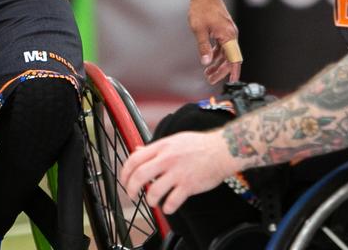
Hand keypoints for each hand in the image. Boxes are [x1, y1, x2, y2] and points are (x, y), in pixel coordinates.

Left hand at [120, 130, 237, 213]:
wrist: (223, 150)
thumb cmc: (199, 145)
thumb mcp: (173, 140)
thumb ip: (154, 148)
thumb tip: (137, 150)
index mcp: (161, 147)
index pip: (134, 159)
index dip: (125, 172)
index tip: (124, 180)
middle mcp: (167, 159)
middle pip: (140, 175)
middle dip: (131, 188)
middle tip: (131, 195)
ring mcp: (178, 172)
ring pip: (155, 191)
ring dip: (150, 200)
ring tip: (152, 202)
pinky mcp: (189, 185)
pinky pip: (173, 201)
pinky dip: (167, 207)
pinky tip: (168, 207)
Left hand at [187, 0, 241, 83]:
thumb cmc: (201, 9)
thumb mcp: (199, 30)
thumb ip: (204, 47)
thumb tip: (206, 62)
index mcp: (228, 36)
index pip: (233, 59)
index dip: (233, 71)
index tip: (231, 81)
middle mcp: (231, 35)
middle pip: (229, 58)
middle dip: (220, 70)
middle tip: (210, 79)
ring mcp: (228, 32)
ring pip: (225, 52)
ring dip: (217, 63)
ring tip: (207, 72)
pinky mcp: (223, 29)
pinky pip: (222, 46)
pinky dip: (216, 54)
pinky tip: (209, 59)